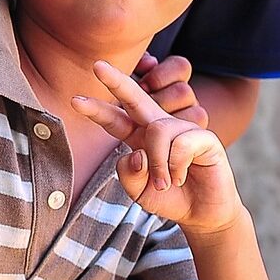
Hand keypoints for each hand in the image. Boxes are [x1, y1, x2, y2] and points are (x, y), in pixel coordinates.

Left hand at [74, 60, 242, 237]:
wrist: (201, 213)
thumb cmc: (167, 197)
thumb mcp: (138, 190)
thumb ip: (129, 174)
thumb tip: (138, 152)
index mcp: (137, 136)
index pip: (114, 119)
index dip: (96, 110)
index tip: (74, 100)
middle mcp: (158, 127)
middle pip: (135, 98)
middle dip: (117, 81)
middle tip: (97, 65)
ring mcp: (182, 129)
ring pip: (158, 130)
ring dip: (158, 163)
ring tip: (164, 183)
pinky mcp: (204, 137)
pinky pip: (182, 143)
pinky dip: (176, 166)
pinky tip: (181, 177)